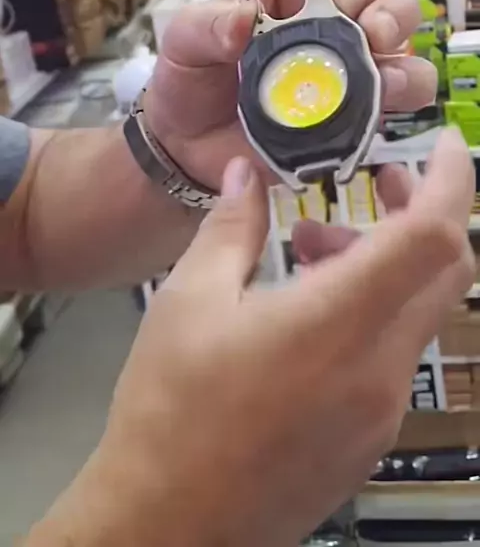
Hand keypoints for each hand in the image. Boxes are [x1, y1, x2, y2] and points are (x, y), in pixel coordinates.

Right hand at [33, 129, 473, 546]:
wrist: (167, 526)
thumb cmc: (170, 408)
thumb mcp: (188, 300)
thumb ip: (232, 227)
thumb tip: (245, 174)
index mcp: (338, 324)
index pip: (434, 236)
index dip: (451, 180)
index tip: (442, 144)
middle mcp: (381, 370)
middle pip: (444, 272)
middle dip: (421, 213)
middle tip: (376, 183)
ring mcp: (382, 412)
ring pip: (417, 313)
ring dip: (383, 265)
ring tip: (308, 250)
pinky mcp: (370, 440)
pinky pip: (394, 356)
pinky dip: (372, 313)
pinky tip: (307, 312)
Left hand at [146, 0, 436, 190]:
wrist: (187, 144)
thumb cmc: (190, 79)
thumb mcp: (183, 40)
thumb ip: (206, 25)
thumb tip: (244, 20)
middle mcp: (332, 24)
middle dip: (390, 5)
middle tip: (369, 29)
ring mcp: (349, 68)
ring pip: (406, 43)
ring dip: (404, 48)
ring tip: (378, 63)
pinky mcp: (356, 113)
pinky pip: (402, 95)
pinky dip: (405, 90)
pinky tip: (384, 96)